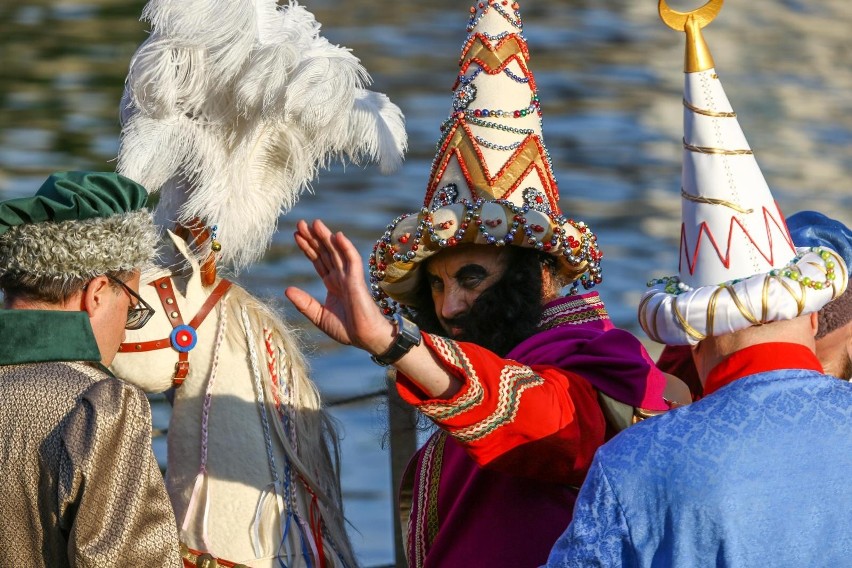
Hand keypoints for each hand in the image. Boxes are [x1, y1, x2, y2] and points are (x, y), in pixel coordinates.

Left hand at [285, 219, 394, 354]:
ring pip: (337, 252)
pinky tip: (338, 236)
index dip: (308, 247)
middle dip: (313, 238)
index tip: (296, 235)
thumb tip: (286, 289)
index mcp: (332, 284)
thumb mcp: (319, 316)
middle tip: (301, 223)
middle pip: (325, 252)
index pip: (318, 261)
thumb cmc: (347, 329)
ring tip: (315, 223)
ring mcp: (350, 277)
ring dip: (327, 237)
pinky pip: (352, 261)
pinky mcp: (358, 281)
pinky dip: (346, 248)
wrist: (367, 339)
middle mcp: (340, 277)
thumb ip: (304, 303)